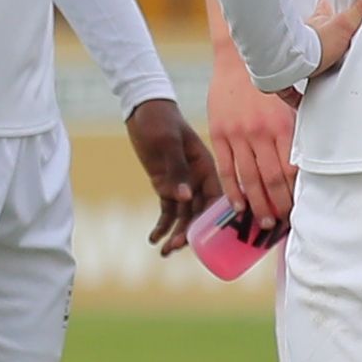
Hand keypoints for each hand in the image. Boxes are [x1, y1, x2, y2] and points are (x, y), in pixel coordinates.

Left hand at [125, 95, 210, 251]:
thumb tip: (185, 198)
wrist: (143, 110)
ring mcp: (183, 184)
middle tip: (177, 247)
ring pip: (183, 215)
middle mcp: (198, 179)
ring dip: (175, 234)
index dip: (218, 220)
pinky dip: (162, 225)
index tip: (211, 239)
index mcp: (207, 167)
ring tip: (164, 252)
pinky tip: (153, 240)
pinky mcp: (166, 186)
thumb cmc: (161, 120)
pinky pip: (167, 210)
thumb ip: (177, 169)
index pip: (217, 198)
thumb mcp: (168, 141)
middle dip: (190, 232)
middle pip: (200, 212)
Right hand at [200, 44, 300, 228]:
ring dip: (257, 204)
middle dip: (278, 206)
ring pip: (248, 179)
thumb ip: (299, 129)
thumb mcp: (292, 101)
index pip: (291, 170)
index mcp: (282, 125)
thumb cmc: (271, 81)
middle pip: (271, 180)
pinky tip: (239, 206)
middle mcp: (260, 133)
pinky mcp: (219, 134)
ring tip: (264, 221)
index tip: (299, 210)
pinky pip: (226, 170)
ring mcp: (237, 135)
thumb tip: (311, 161)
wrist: (239, 57)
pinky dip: (233, 191)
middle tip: (282, 223)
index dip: (295, 194)